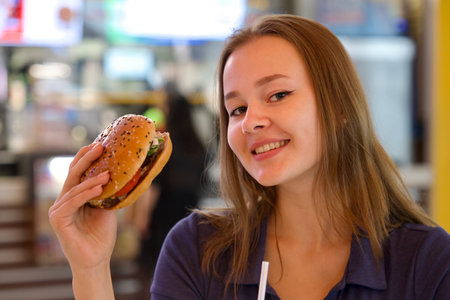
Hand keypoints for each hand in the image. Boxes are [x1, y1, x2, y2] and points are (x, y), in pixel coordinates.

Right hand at [49, 143, 116, 271]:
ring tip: (108, 174)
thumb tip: (123, 175)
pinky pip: (72, 203)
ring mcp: (58, 210)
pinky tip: (99, 188)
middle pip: (73, 174)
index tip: (100, 144)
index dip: (87, 157)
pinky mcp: (58, 220)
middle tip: (100, 146)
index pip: (78, 172)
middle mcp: (63, 201)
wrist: (96, 260)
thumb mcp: (108, 208)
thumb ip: (109, 192)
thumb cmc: (101, 236)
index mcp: (74, 196)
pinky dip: (86, 194)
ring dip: (92, 180)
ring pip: (75, 188)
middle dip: (87, 159)